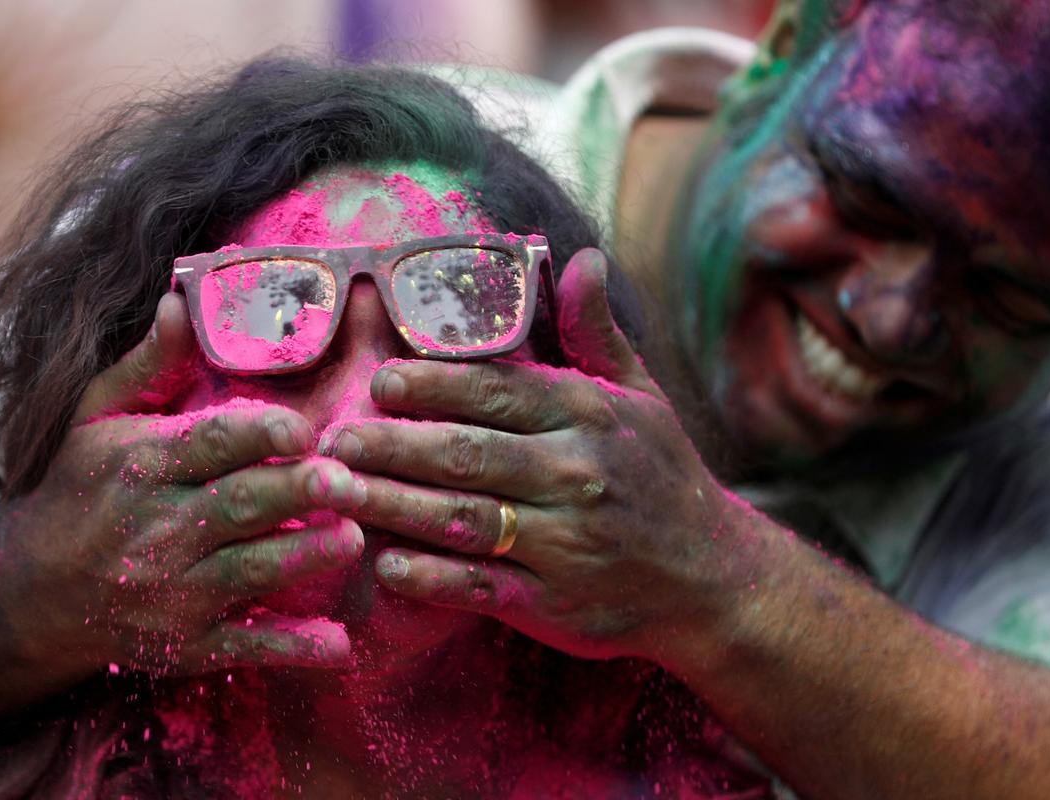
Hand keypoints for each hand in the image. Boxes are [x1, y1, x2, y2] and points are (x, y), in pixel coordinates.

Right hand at [0, 293, 366, 679]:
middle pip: (238, 505)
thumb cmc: (81, 489)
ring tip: (353, 539)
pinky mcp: (187, 644)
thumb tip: (181, 300)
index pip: (209, 443)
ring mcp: (173, 591)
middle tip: (347, 479)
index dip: (259, 433)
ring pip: (248, 572)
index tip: (304, 427)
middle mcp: (157, 528)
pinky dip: (293, 649)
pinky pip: (245, 647)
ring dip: (303, 557)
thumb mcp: (97, 418)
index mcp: (142, 465)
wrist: (31, 590)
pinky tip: (338, 645)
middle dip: (295, 492)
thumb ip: (148, 365)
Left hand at [319, 249, 759, 667]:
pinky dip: (431, 577)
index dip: (434, 385)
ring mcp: (567, 543)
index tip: (381, 382)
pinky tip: (384, 562)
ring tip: (338, 490)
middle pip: (470, 453)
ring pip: (466, 518)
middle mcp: (578, 474)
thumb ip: (598, 332)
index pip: (500, 391)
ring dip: (395, 504)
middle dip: (395, 445)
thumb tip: (584, 256)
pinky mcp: (556, 604)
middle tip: (336, 438)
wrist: (713, 579)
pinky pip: (482, 587)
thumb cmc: (662, 476)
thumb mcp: (641, 398)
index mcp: (591, 415)